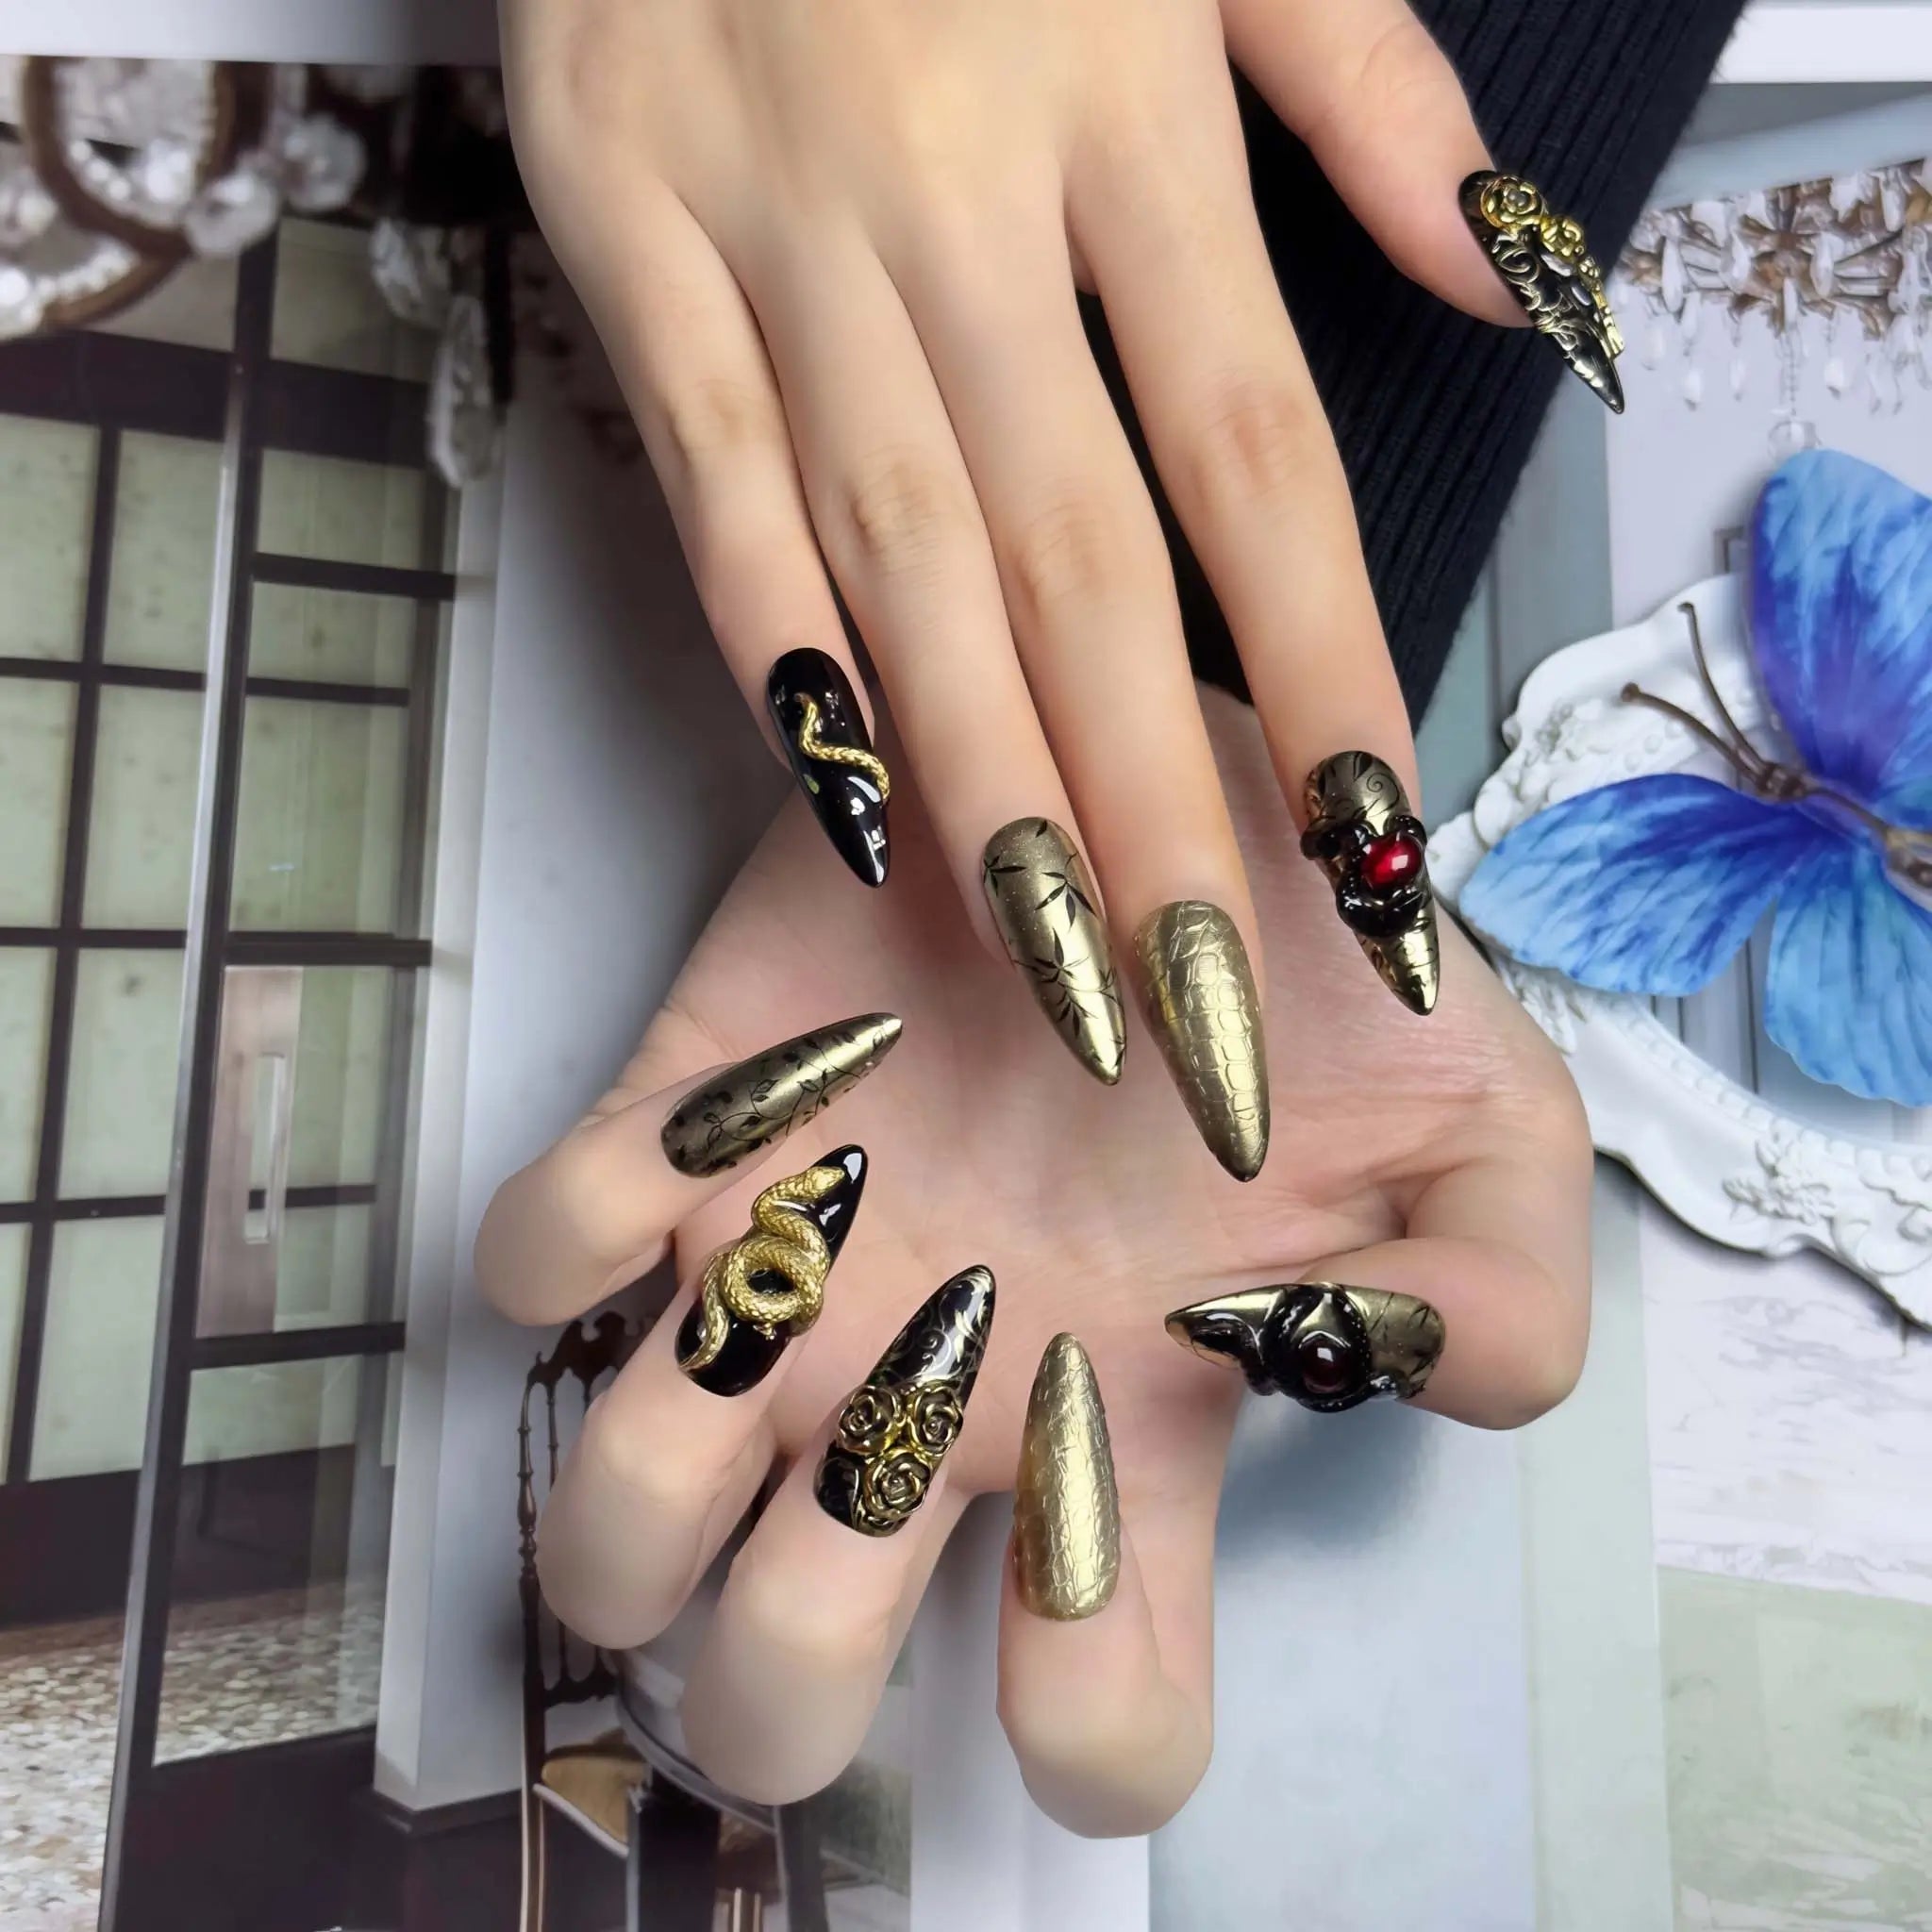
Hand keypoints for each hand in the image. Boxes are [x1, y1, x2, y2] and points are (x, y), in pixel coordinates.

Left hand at [476, 690, 1590, 1834]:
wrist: (1153, 773)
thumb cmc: (1309, 969)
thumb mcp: (1485, 1123)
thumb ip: (1498, 1292)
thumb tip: (1371, 1375)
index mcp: (1115, 1427)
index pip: (1092, 1711)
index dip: (1084, 1730)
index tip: (1087, 1564)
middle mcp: (932, 1395)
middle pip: (787, 1679)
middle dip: (781, 1670)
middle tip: (858, 1469)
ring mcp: (794, 1279)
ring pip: (620, 1538)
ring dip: (641, 1494)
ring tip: (762, 1315)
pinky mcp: (685, 1136)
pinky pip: (538, 1263)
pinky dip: (570, 1232)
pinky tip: (698, 1145)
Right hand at [499, 0, 1530, 1162]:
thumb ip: (1374, 99)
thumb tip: (1524, 297)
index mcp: (1128, 112)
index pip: (1255, 457)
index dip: (1324, 671)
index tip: (1370, 854)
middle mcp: (956, 197)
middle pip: (1077, 553)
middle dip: (1144, 796)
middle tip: (1192, 998)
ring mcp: (774, 222)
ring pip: (893, 547)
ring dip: (974, 767)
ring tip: (1044, 953)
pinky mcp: (617, 232)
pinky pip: (703, 471)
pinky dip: (766, 635)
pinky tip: (839, 788)